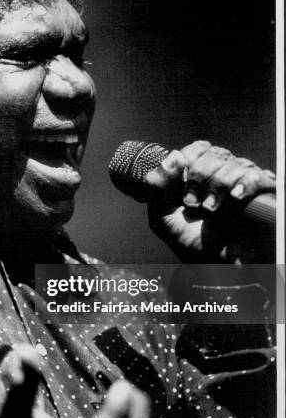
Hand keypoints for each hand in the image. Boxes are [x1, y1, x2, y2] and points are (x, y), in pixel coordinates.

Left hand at [145, 140, 275, 262]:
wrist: (211, 269)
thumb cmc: (188, 242)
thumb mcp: (162, 217)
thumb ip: (157, 186)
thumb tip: (172, 155)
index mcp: (199, 175)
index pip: (198, 148)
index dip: (188, 161)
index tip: (181, 188)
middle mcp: (223, 175)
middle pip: (216, 153)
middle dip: (200, 177)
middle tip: (193, 204)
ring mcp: (243, 185)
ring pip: (236, 163)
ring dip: (219, 185)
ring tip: (211, 210)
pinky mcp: (262, 197)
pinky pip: (258, 177)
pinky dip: (246, 184)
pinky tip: (235, 197)